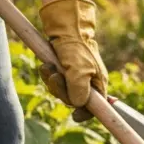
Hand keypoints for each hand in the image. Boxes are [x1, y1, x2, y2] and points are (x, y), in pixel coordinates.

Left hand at [38, 0, 108, 122]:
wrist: (66, 27)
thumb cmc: (77, 47)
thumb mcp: (79, 70)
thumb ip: (79, 90)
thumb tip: (78, 106)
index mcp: (97, 84)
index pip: (95, 108)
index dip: (85, 114)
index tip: (76, 117)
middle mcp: (87, 82)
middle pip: (73, 99)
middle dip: (61, 90)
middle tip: (56, 76)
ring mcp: (75, 76)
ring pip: (61, 90)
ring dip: (52, 81)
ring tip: (49, 67)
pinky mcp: (63, 70)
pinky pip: (54, 81)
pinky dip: (47, 74)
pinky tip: (46, 65)